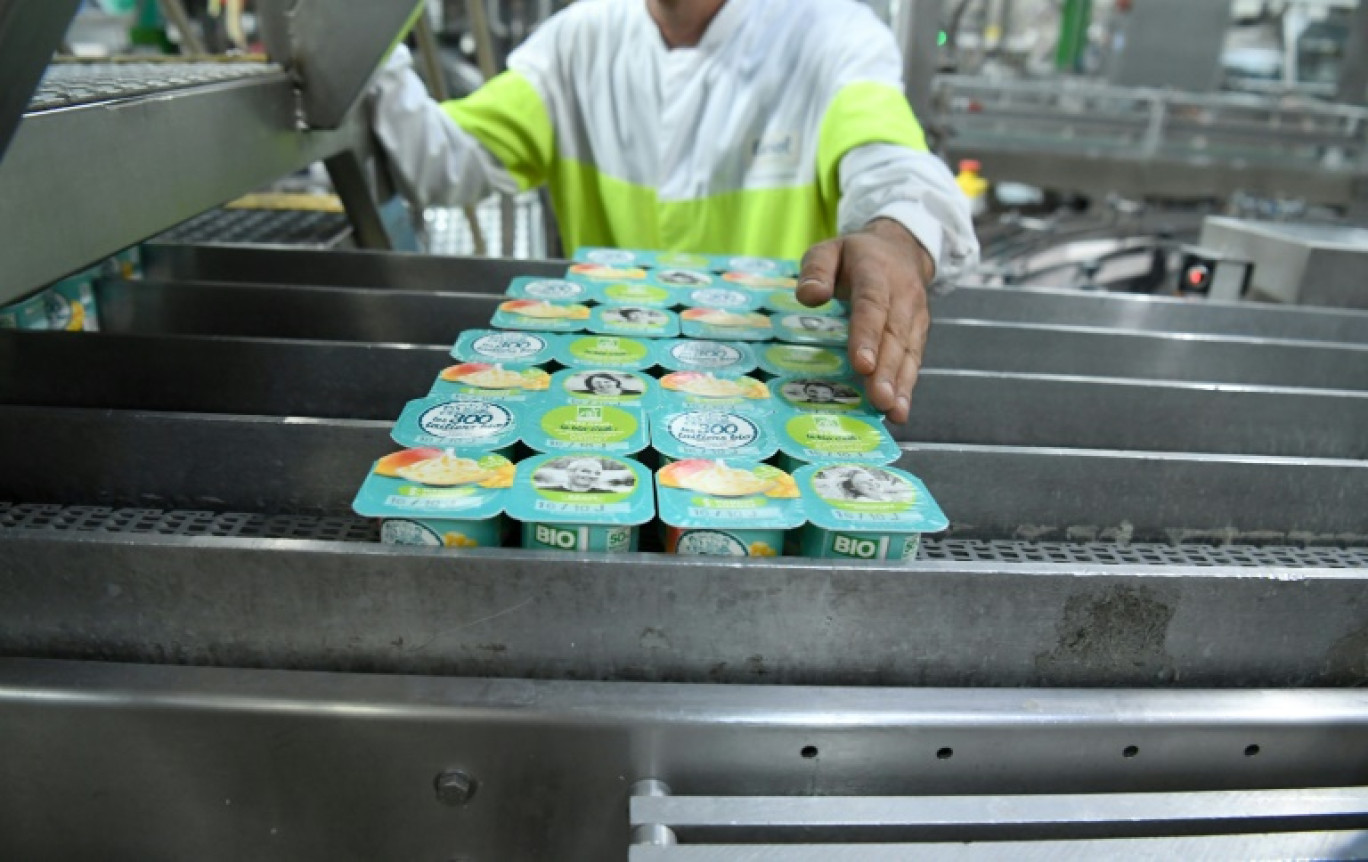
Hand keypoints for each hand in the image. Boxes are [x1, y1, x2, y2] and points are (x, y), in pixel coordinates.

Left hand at [795, 218, 933, 423]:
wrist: (901, 248)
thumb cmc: (855, 256)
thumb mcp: (829, 249)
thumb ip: (816, 269)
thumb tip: (809, 297)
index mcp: (876, 273)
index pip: (872, 305)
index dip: (867, 335)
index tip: (862, 365)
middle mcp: (902, 295)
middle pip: (894, 335)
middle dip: (887, 370)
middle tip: (878, 399)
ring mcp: (915, 315)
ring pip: (909, 351)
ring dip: (901, 384)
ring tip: (892, 411)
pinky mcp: (920, 332)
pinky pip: (915, 359)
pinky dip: (908, 386)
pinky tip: (899, 411)